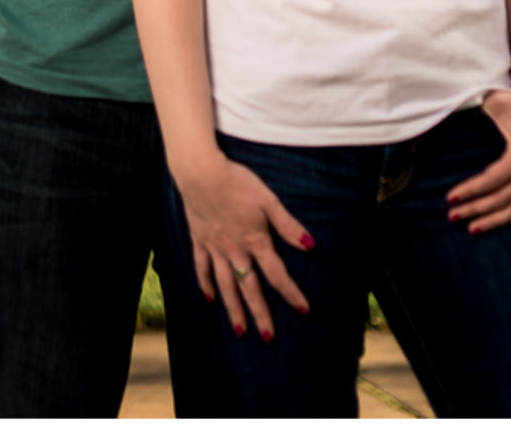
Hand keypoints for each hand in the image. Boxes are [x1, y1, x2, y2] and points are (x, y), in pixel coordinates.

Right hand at [169, 151, 312, 340]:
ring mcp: (214, 247)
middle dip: (259, 314)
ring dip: (233, 308)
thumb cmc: (237, 182)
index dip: (291, 294)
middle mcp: (234, 251)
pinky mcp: (199, 240)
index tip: (304, 311)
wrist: (199, 171)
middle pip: (249, 288)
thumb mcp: (268, 200)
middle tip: (267, 338)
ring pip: (225, 284)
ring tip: (239, 330)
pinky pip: (202, 267)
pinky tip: (209, 298)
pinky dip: (206, 283)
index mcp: (255, 241)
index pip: (277, 274)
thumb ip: (288, 226)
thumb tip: (311, 246)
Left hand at [452, 84, 510, 245]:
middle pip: (502, 197)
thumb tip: (437, 107)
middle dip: (476, 208)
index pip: (494, 178)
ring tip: (471, 229)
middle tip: (451, 217)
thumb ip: (470, 107)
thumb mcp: (492, 103)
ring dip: (495, 221)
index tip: (449, 197)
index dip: (472, 190)